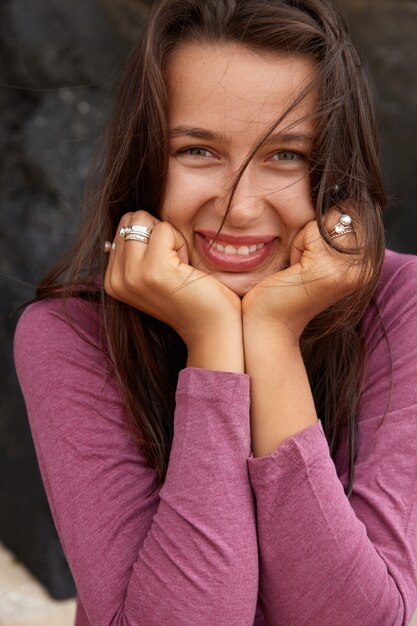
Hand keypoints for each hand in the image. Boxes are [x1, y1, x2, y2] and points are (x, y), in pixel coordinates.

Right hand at [104, 211, 243, 370]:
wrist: (211, 329)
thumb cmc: (190, 296)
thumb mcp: (152, 274)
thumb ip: (137, 251)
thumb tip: (131, 220)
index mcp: (112, 280)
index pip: (124, 226)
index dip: (151, 237)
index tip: (166, 267)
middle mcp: (116, 280)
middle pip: (132, 219)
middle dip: (158, 233)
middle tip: (174, 264)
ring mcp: (133, 276)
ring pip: (146, 220)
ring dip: (170, 238)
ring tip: (180, 267)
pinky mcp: (154, 270)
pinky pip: (164, 229)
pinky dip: (181, 242)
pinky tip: (187, 269)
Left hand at [242, 208, 368, 338]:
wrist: (268, 326)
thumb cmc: (284, 291)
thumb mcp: (316, 258)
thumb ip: (331, 234)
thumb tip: (336, 198)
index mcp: (365, 265)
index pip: (350, 215)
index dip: (322, 232)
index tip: (310, 264)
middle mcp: (364, 268)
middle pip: (338, 216)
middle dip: (312, 235)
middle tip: (301, 268)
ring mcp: (349, 269)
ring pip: (323, 223)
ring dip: (302, 242)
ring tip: (297, 271)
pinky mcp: (327, 268)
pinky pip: (309, 232)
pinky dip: (295, 248)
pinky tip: (293, 273)